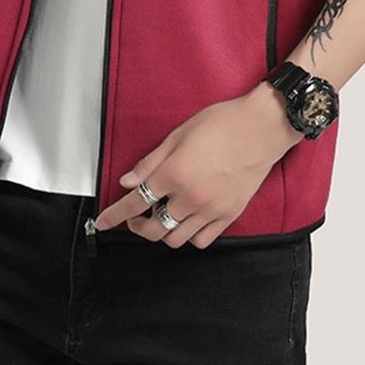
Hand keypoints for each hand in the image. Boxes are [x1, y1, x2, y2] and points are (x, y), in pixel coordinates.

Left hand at [92, 81, 303, 248]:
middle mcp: (191, 197)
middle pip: (153, 229)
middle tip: (134, 216)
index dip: (113, 215)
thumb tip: (127, 182)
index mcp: (175, 174)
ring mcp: (211, 210)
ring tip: (160, 215)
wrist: (261, 127)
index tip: (103, 221)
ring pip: (176, 239)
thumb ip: (150, 162)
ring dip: (162, 231)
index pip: (134, 203)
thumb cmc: (222, 124)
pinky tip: (185, 220)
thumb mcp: (178, 135)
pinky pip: (201, 240)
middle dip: (137, 226)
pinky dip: (188, 235)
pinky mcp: (229, 215)